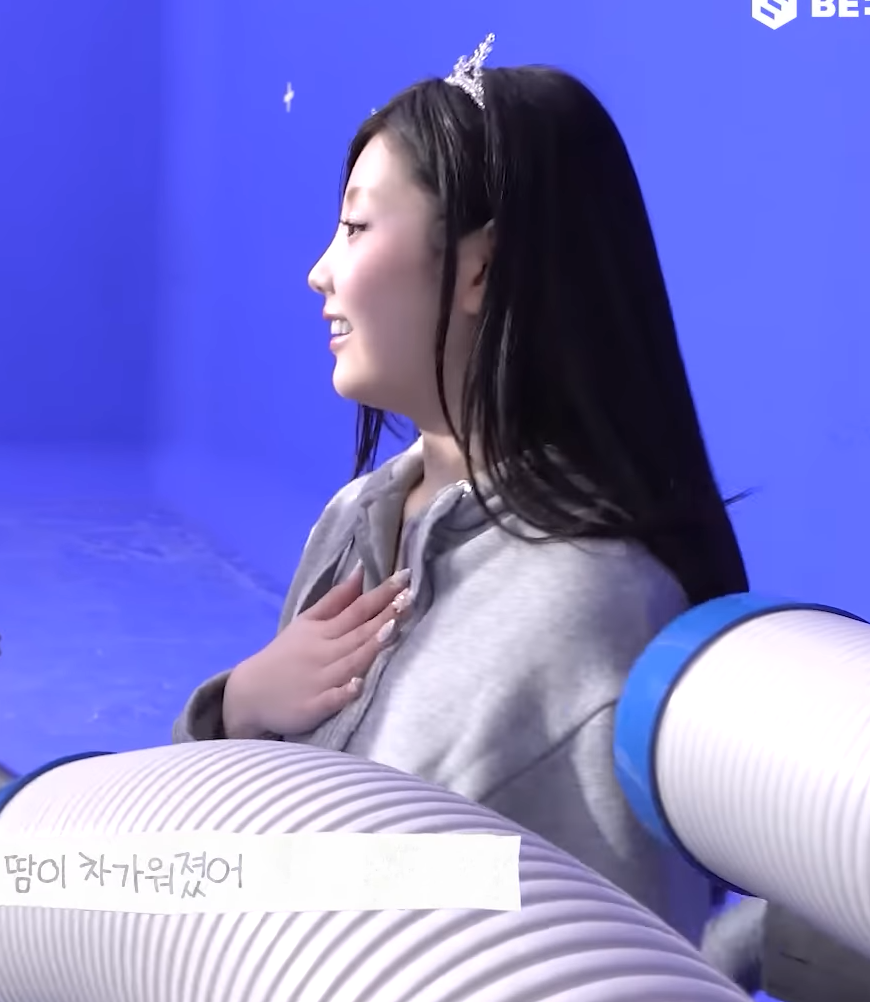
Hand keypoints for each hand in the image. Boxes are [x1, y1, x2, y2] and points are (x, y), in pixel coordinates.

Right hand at [222, 564, 411, 738]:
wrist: (248, 694)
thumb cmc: (286, 655)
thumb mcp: (306, 622)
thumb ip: (335, 600)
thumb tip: (361, 572)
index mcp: (323, 631)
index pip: (357, 609)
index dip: (382, 593)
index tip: (405, 576)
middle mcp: (325, 652)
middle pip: (359, 632)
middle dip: (385, 616)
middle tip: (409, 598)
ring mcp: (320, 680)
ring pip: (351, 662)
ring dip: (371, 647)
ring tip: (393, 629)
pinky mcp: (313, 707)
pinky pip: (331, 699)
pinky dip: (345, 692)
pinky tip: (359, 684)